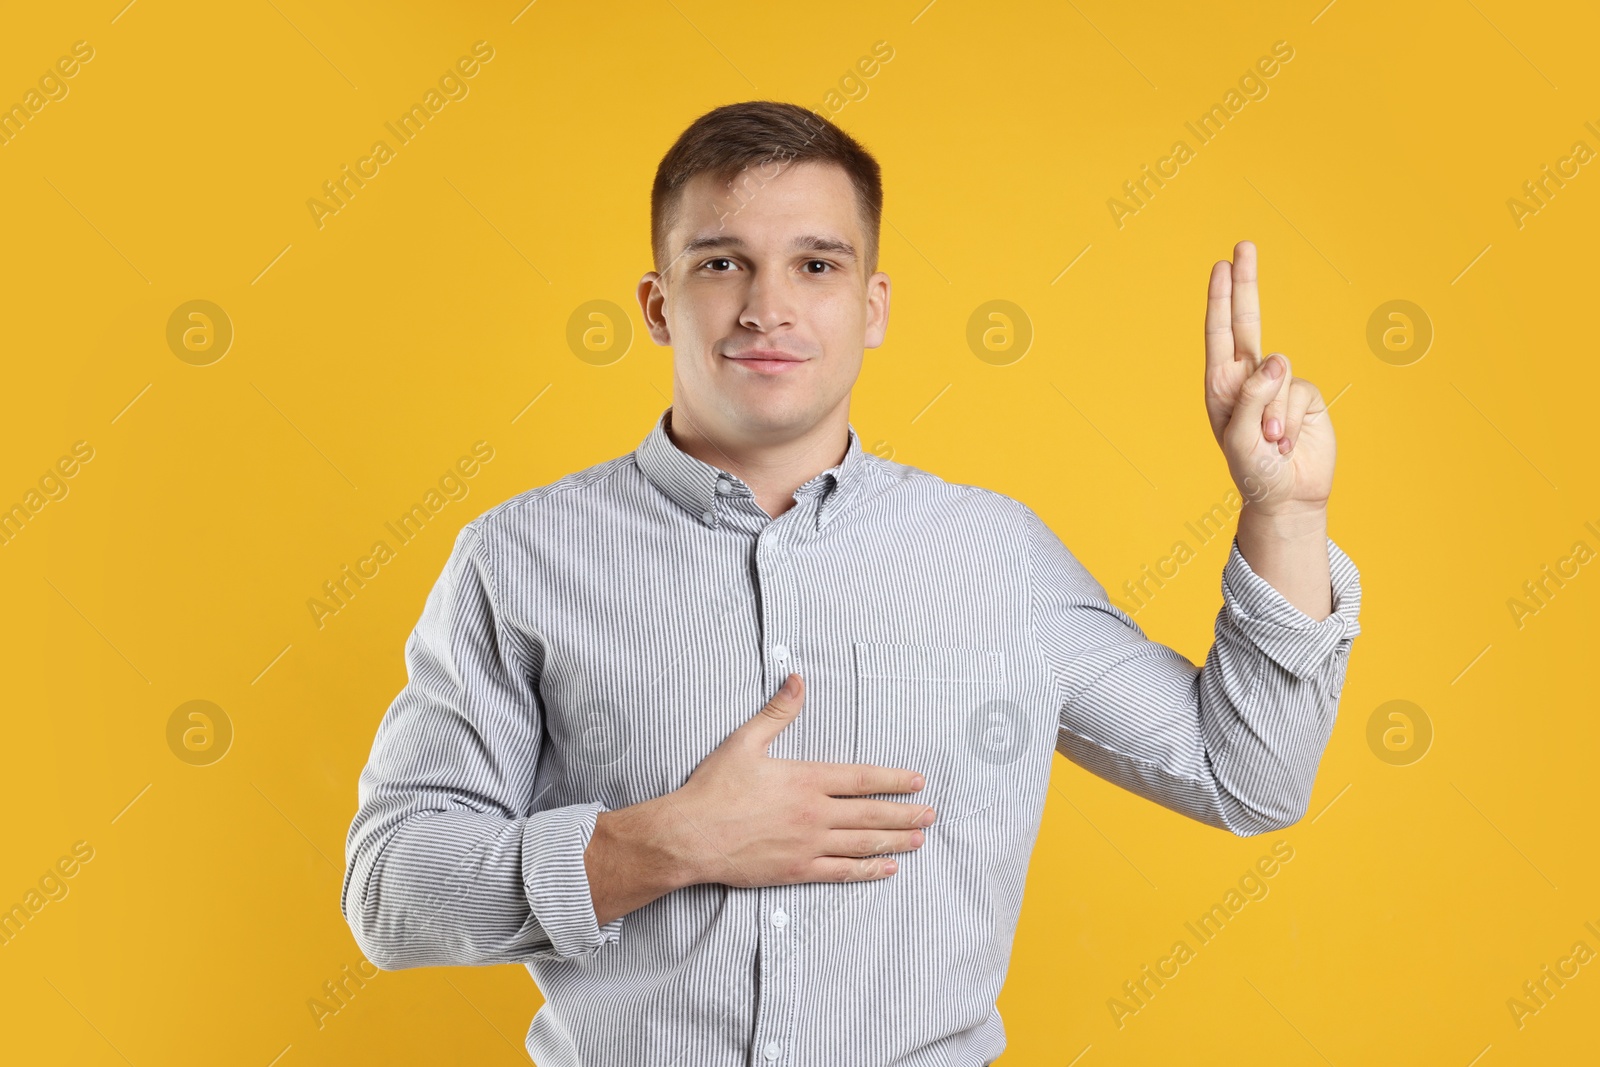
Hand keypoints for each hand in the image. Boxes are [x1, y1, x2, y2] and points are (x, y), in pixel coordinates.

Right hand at [669, 673, 935, 887]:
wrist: (690, 837)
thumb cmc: (713, 789)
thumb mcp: (744, 742)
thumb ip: (777, 712)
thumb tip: (797, 680)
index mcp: (806, 779)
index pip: (862, 778)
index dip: (893, 780)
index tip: (917, 782)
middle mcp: (815, 813)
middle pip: (871, 814)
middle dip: (904, 814)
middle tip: (930, 814)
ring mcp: (809, 844)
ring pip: (862, 844)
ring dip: (894, 841)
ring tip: (918, 839)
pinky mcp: (797, 870)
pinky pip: (841, 871)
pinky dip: (867, 871)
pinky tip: (886, 869)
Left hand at [1204, 240, 1335, 517]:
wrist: (1287, 497)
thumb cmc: (1253, 473)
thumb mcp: (1241, 440)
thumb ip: (1253, 399)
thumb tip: (1276, 359)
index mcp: (1222, 386)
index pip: (1219, 333)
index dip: (1221, 299)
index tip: (1221, 265)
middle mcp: (1248, 379)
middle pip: (1248, 321)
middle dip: (1246, 283)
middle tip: (1243, 245)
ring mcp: (1278, 386)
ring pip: (1280, 374)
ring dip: (1274, 415)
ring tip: (1269, 445)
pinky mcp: (1305, 396)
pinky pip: (1300, 392)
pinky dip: (1291, 420)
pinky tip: (1286, 442)